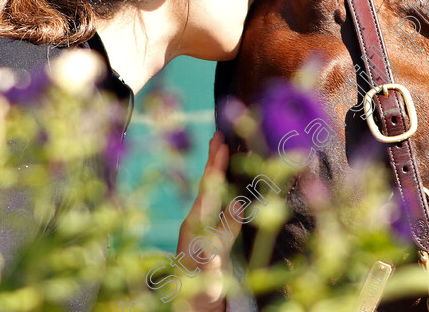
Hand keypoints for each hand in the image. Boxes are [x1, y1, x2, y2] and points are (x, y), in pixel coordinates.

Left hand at [176, 131, 241, 311]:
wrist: (191, 304)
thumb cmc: (202, 286)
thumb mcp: (214, 261)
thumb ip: (224, 233)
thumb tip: (237, 203)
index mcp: (196, 223)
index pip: (209, 187)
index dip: (217, 164)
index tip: (223, 142)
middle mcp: (195, 220)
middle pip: (206, 183)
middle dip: (213, 159)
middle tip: (218, 134)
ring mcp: (198, 226)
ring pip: (209, 191)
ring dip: (215, 169)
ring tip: (220, 149)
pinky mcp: (204, 233)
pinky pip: (213, 202)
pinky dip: (218, 186)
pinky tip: (222, 182)